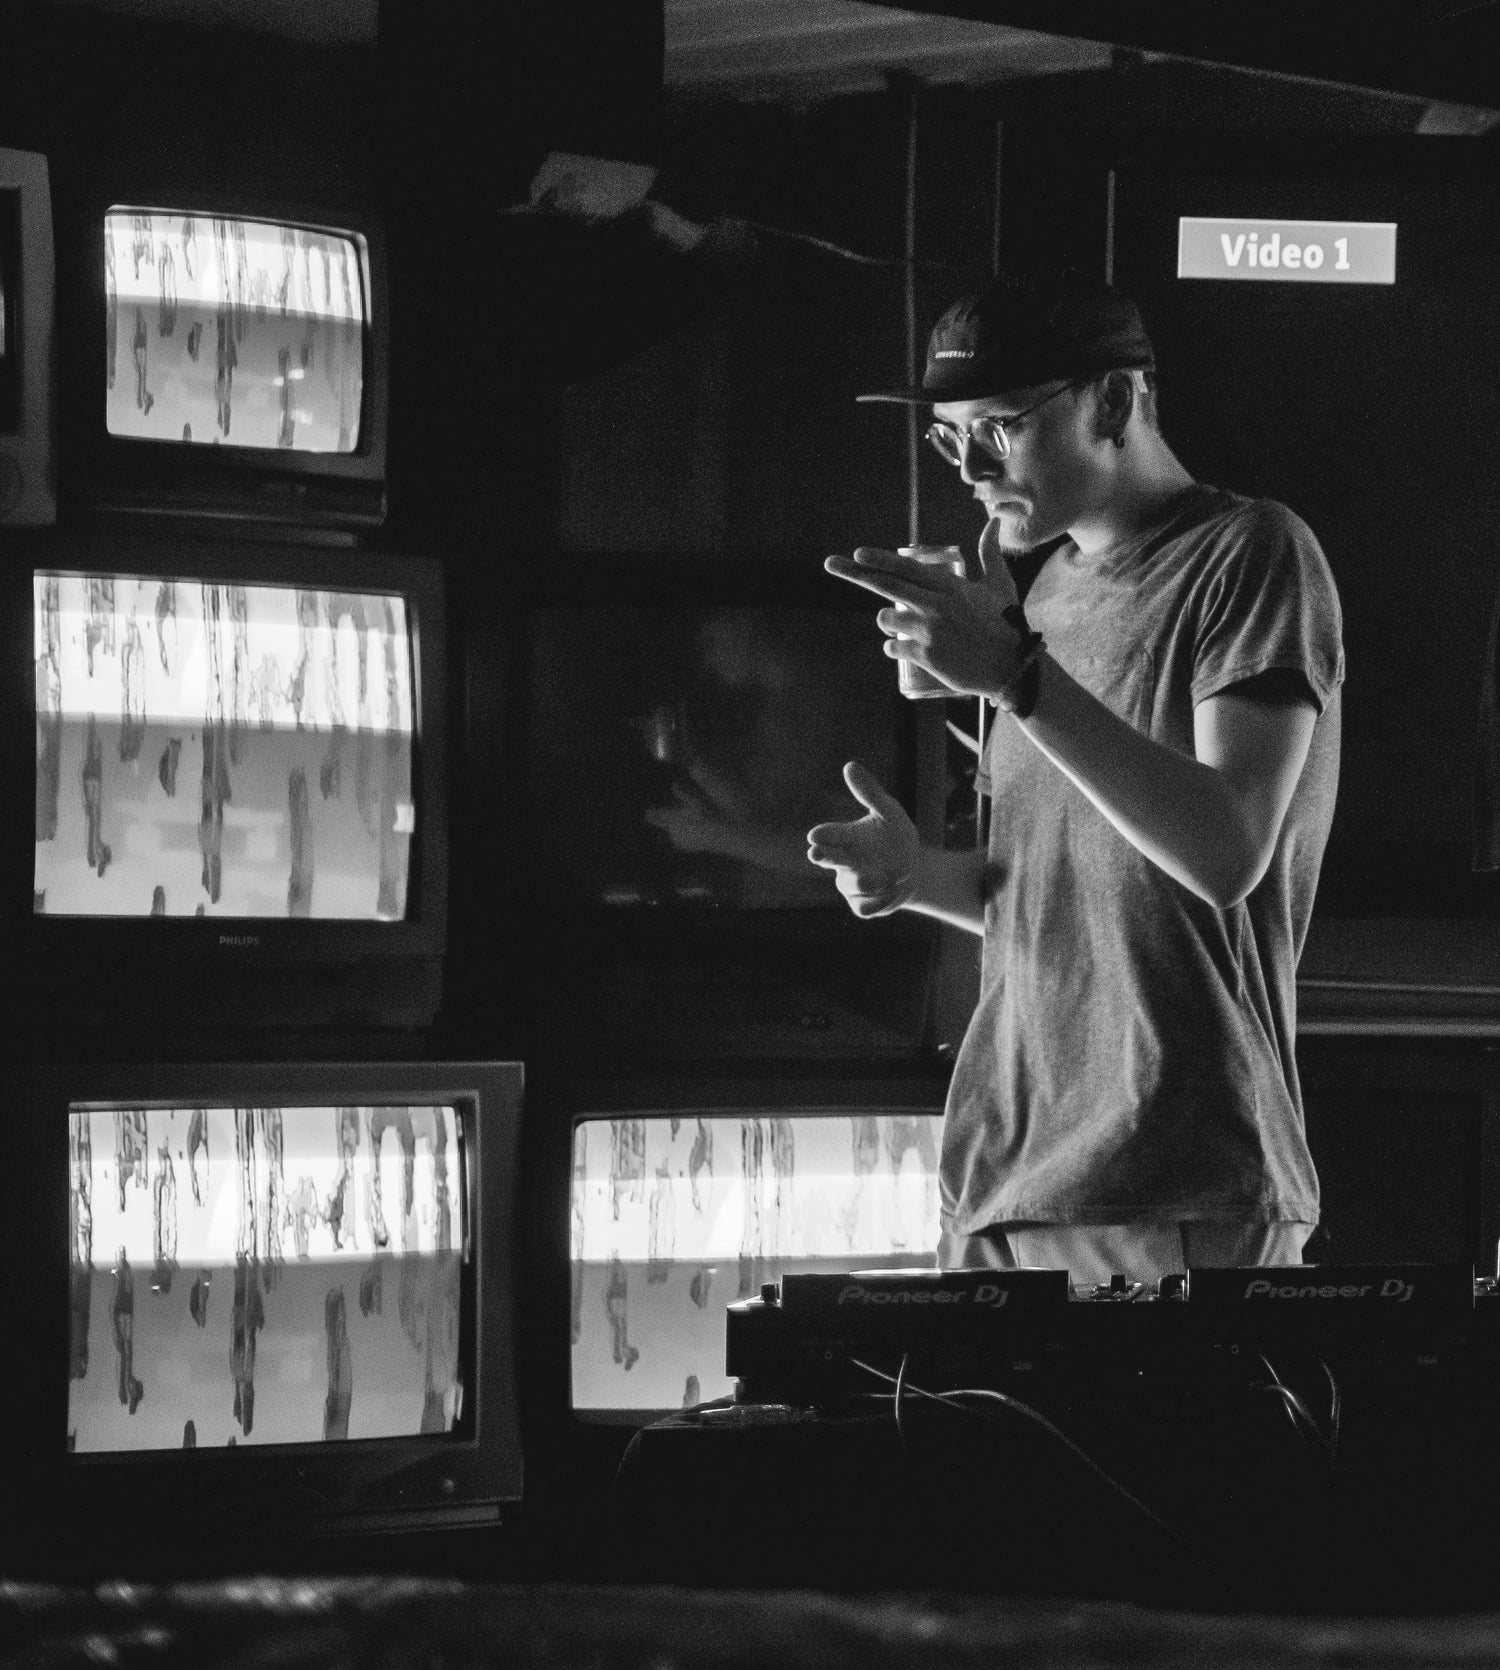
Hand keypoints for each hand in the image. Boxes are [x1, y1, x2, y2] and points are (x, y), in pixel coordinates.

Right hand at [806, 761, 920, 917]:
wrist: (913, 869)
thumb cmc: (895, 837)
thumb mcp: (889, 812)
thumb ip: (870, 792)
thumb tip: (849, 765)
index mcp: (848, 837)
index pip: (831, 834)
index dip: (824, 835)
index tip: (816, 834)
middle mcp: (845, 861)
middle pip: (829, 859)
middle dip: (823, 856)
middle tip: (815, 853)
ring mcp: (851, 883)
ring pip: (850, 885)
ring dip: (866, 881)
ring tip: (884, 876)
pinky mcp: (862, 904)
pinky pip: (864, 908)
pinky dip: (879, 901)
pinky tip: (895, 889)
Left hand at [824, 523, 1023, 698]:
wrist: (1011, 666)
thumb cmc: (1006, 622)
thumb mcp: (999, 583)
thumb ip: (990, 552)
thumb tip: (994, 521)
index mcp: (950, 585)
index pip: (906, 569)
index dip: (879, 560)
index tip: (857, 553)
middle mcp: (935, 605)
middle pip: (886, 587)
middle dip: (855, 573)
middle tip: (830, 563)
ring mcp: (928, 632)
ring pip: (886, 620)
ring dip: (888, 622)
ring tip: (908, 628)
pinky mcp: (925, 656)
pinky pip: (892, 648)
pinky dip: (894, 649)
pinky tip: (907, 650)